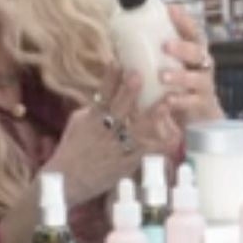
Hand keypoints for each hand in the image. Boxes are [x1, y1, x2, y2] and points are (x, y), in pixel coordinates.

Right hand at [46, 64, 179, 205]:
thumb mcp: (76, 124)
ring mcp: (117, 147)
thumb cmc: (70, 151)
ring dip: (153, 114)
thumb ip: (93, 109)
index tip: (116, 61)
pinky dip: (161, 143)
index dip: (109, 77)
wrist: (66, 181)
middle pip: (118, 107)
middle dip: (128, 91)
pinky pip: (147, 151)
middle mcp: (104, 131)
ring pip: (137, 127)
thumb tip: (104, 94)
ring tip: (167, 101)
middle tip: (138, 75)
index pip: (101, 94)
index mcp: (91, 118)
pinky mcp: (127, 162)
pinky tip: (175, 135)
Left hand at [161, 5, 224, 123]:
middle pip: (198, 52)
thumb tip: (117, 41)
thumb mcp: (166, 66)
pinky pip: (193, 102)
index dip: (183, 20)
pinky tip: (167, 100)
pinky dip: (180, 101)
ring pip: (197, 77)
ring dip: (180, 75)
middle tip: (166, 46)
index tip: (170, 9)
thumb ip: (150, 55)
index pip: (192, 32)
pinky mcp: (202, 104)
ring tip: (162, 76)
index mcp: (192, 52)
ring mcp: (204, 85)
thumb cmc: (176, 85)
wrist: (196, 114)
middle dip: (183, 48)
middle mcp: (202, 65)